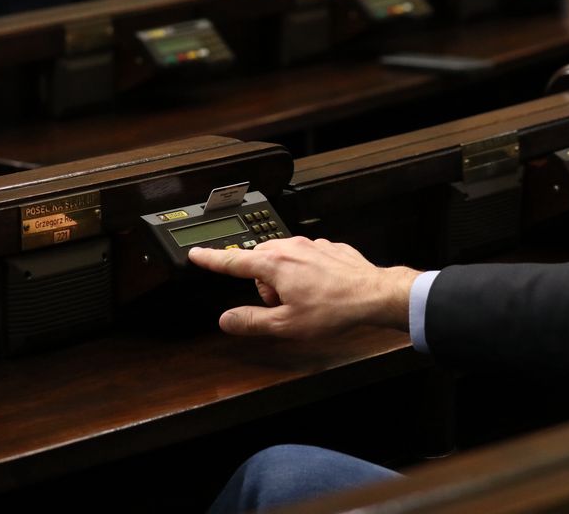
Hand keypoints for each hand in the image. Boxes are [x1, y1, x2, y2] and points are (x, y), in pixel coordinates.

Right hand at [187, 236, 421, 338]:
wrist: (372, 294)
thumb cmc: (332, 310)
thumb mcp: (286, 325)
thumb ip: (251, 321)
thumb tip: (226, 320)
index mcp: (273, 264)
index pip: (233, 261)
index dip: (211, 259)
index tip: (196, 253)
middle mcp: (290, 247)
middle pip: (260, 262)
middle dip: (264, 283)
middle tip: (281, 305)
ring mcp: (311, 244)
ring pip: (283, 258)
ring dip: (285, 277)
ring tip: (305, 300)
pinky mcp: (328, 246)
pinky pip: (306, 257)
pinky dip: (306, 272)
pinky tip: (322, 289)